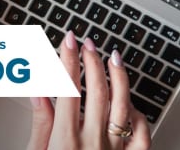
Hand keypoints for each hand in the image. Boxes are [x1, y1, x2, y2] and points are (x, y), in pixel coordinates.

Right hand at [26, 32, 150, 149]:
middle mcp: (93, 142)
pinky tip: (130, 101)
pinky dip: (138, 114)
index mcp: (66, 140)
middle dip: (92, 61)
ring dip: (118, 77)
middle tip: (87, 44)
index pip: (69, 89)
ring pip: (123, 106)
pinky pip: (140, 133)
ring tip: (113, 57)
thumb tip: (39, 92)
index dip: (68, 60)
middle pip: (98, 91)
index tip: (68, 41)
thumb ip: (40, 123)